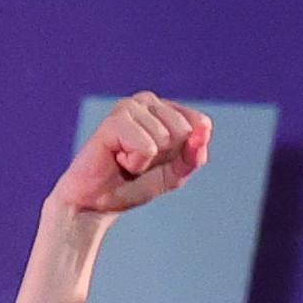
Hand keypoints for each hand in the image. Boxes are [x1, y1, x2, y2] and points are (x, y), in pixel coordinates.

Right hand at [52, 96, 213, 220]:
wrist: (99, 203)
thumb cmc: (136, 183)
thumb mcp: (176, 173)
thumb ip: (195, 154)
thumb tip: (203, 131)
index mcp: (165, 107)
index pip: (200, 123)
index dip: (186, 152)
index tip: (161, 160)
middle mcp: (146, 100)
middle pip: (184, 130)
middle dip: (166, 156)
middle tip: (140, 161)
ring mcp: (128, 107)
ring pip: (165, 138)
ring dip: (147, 161)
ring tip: (126, 160)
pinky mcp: (114, 121)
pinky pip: (147, 147)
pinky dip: (136, 163)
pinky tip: (117, 159)